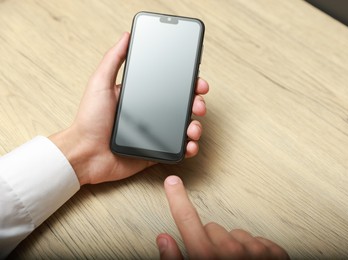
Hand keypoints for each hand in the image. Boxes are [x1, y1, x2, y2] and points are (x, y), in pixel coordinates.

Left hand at [49, 33, 208, 184]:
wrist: (85, 153)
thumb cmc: (89, 119)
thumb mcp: (100, 83)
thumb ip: (113, 59)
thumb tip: (125, 36)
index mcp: (140, 97)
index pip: (170, 87)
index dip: (187, 83)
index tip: (197, 81)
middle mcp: (150, 114)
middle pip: (182, 106)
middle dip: (196, 104)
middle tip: (199, 105)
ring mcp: (154, 133)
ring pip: (184, 127)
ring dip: (195, 126)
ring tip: (194, 128)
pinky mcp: (155, 151)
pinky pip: (178, 149)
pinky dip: (189, 147)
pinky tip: (190, 144)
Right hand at [157, 176, 289, 258]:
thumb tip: (164, 239)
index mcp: (206, 257)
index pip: (186, 219)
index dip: (177, 199)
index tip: (172, 183)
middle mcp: (231, 250)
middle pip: (212, 228)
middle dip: (210, 242)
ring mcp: (255, 250)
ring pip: (234, 234)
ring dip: (232, 247)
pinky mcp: (274, 253)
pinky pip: (256, 240)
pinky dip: (253, 251)